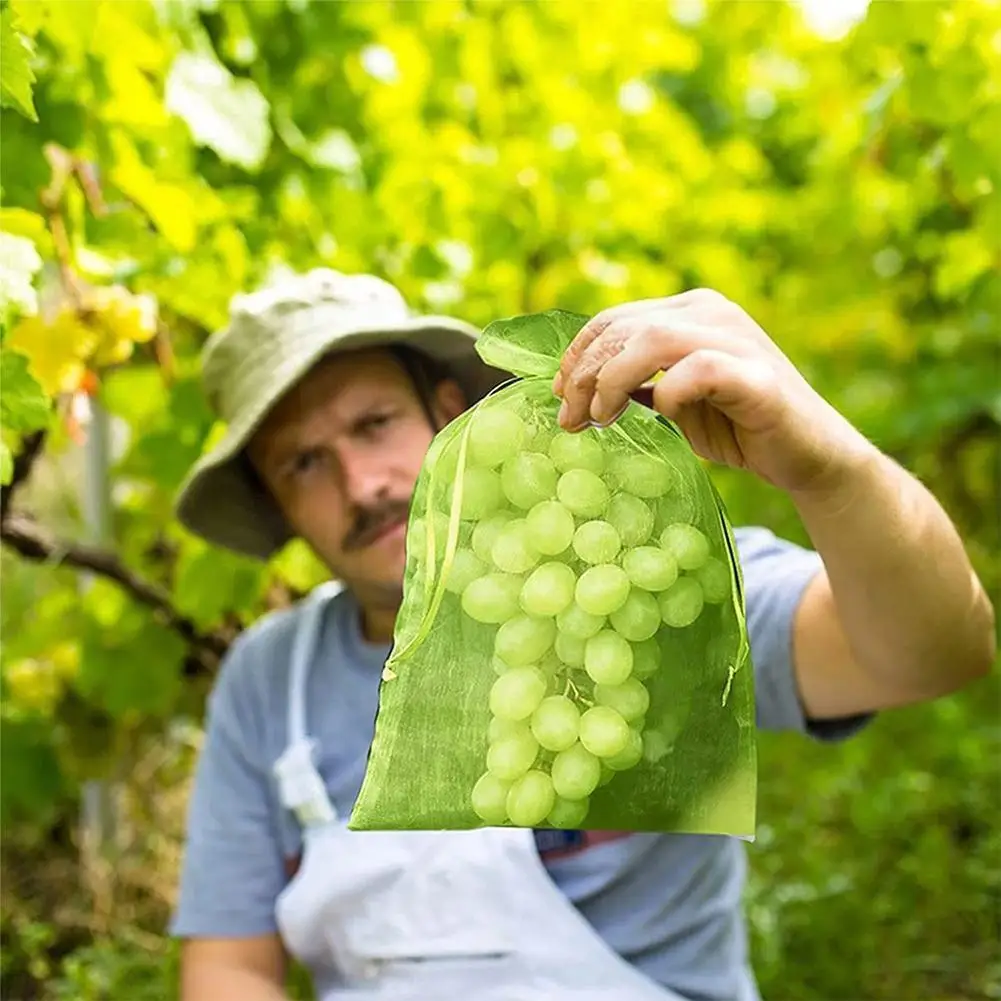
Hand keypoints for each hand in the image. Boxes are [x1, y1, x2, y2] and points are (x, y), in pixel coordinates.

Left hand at [552, 289, 876, 495]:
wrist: (807, 456)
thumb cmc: (736, 426)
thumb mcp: (672, 400)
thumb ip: (635, 383)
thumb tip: (574, 388)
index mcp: (690, 310)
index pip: (614, 318)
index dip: (577, 355)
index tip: (557, 394)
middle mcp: (712, 313)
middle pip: (624, 328)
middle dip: (583, 375)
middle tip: (569, 419)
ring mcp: (737, 339)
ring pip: (652, 340)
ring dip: (612, 381)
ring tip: (601, 418)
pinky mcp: (757, 375)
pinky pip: (697, 371)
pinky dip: (670, 394)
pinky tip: (665, 416)